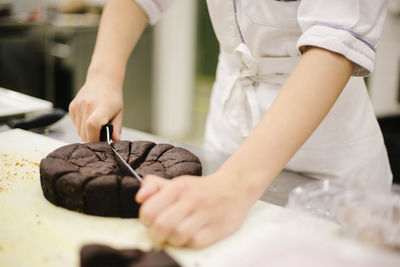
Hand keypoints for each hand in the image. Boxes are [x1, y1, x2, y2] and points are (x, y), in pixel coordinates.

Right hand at [69, 72, 122, 141]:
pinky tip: (89, 119)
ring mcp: (77, 106)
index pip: (92, 125)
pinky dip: (82, 127)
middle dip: (93, 139)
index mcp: (101, 107)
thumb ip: (117, 128)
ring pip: (79, 132)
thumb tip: (115, 141)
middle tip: (101, 135)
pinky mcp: (72, 107)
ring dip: (87, 133)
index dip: (95, 138)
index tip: (101, 141)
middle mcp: (87, 105)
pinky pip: (75, 125)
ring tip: (96, 126)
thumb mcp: (119, 113)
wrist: (102, 81)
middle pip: (84, 133)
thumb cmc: (112, 97)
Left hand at [136, 173, 253, 247]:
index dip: (146, 220)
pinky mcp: (217, 227)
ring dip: (173, 239)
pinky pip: (195, 242)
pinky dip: (189, 242)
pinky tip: (191, 235)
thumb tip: (139, 198)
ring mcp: (205, 213)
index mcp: (178, 187)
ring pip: (177, 236)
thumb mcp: (177, 182)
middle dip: (156, 234)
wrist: (235, 187)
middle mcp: (191, 198)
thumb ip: (154, 186)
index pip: (149, 210)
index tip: (152, 221)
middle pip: (161, 226)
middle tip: (161, 232)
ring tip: (176, 234)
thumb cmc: (201, 189)